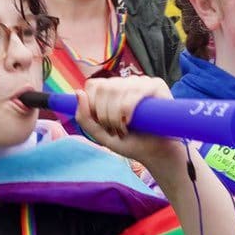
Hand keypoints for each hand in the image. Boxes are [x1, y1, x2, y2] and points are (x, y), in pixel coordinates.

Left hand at [76, 76, 191, 177]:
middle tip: (115, 130)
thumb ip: (84, 118)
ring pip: (117, 89)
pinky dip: (129, 108)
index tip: (102, 124)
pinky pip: (136, 91)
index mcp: (111, 90)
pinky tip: (132, 120)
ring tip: (125, 128)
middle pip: (104, 88)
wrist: (155, 152)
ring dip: (116, 115)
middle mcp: (125, 83)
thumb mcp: (100, 134)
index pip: (93, 85)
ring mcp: (141, 82)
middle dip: (105, 115)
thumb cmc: (129, 142)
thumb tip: (78, 92)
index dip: (93, 105)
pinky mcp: (156, 86)